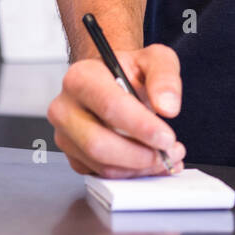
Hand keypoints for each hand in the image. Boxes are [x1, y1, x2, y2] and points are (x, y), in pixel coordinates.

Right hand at [47, 42, 185, 178]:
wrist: (115, 80)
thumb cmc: (129, 70)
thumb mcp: (154, 59)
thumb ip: (164, 76)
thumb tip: (167, 106)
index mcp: (81, 77)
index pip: (109, 106)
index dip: (140, 126)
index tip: (166, 136)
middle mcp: (65, 108)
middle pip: (98, 143)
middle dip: (139, 154)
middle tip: (168, 151)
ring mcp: (66, 136)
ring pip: (101, 164)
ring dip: (139, 167)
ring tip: (166, 156)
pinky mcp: (74, 157)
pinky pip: (102, 175)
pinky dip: (131, 173)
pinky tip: (150, 162)